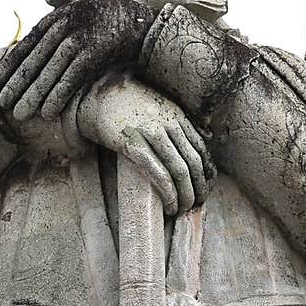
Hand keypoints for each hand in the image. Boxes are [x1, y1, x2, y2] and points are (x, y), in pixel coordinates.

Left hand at [0, 0, 154, 122]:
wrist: (144, 24)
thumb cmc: (111, 26)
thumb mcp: (81, 20)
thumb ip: (61, 32)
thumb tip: (38, 52)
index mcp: (60, 16)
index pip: (28, 42)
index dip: (11, 62)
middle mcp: (67, 24)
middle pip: (35, 58)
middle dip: (18, 82)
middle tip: (2, 103)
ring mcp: (82, 36)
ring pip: (50, 69)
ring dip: (34, 93)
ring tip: (20, 114)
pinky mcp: (97, 50)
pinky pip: (72, 76)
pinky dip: (59, 94)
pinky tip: (48, 112)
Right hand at [76, 73, 214, 215]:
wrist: (97, 96)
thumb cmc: (130, 104)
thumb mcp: (161, 106)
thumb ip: (183, 120)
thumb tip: (208, 134)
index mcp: (177, 116)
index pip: (201, 149)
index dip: (206, 173)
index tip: (204, 188)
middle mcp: (167, 124)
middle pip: (193, 163)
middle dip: (198, 188)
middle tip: (197, 204)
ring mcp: (150, 134)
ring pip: (179, 170)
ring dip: (184, 194)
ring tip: (182, 209)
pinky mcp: (132, 144)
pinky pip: (157, 172)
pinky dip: (167, 192)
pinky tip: (169, 204)